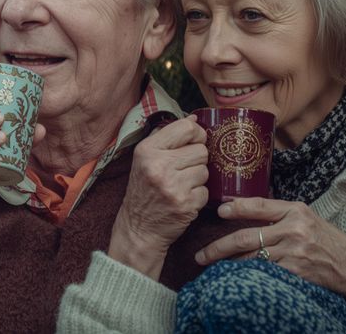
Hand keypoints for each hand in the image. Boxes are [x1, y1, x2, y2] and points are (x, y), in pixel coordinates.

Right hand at [108, 116, 207, 277]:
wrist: (139, 227)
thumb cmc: (144, 189)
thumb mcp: (145, 158)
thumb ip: (167, 137)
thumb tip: (194, 119)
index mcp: (147, 150)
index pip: (186, 128)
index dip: (196, 134)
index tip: (193, 143)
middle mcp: (158, 166)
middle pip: (201, 150)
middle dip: (196, 160)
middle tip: (182, 170)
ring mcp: (173, 186)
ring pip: (206, 170)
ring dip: (197, 179)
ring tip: (181, 185)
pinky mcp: (186, 204)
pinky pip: (206, 191)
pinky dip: (198, 195)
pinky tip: (183, 198)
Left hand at [196, 198, 345, 326]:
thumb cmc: (328, 240)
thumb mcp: (307, 218)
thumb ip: (278, 213)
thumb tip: (241, 207)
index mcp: (296, 211)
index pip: (259, 206)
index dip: (236, 208)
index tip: (219, 211)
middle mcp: (294, 229)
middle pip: (246, 237)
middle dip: (218, 247)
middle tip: (201, 254)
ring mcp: (295, 253)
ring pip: (251, 258)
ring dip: (228, 264)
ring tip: (210, 266)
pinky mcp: (296, 272)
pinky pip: (264, 272)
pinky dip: (247, 274)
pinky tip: (234, 277)